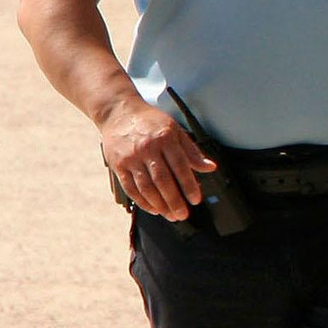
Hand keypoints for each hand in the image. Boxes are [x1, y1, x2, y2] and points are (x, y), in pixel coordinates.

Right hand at [98, 98, 213, 220]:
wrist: (119, 112)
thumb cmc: (150, 121)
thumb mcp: (175, 130)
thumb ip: (192, 151)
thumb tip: (210, 167)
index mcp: (165, 138)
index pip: (180, 166)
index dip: (189, 185)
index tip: (195, 199)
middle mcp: (147, 148)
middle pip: (162, 180)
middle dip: (174, 200)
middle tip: (183, 214)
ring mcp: (131, 157)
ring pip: (146, 187)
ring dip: (159, 205)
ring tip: (170, 215)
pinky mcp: (118, 165)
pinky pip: (131, 188)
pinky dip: (142, 201)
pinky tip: (153, 209)